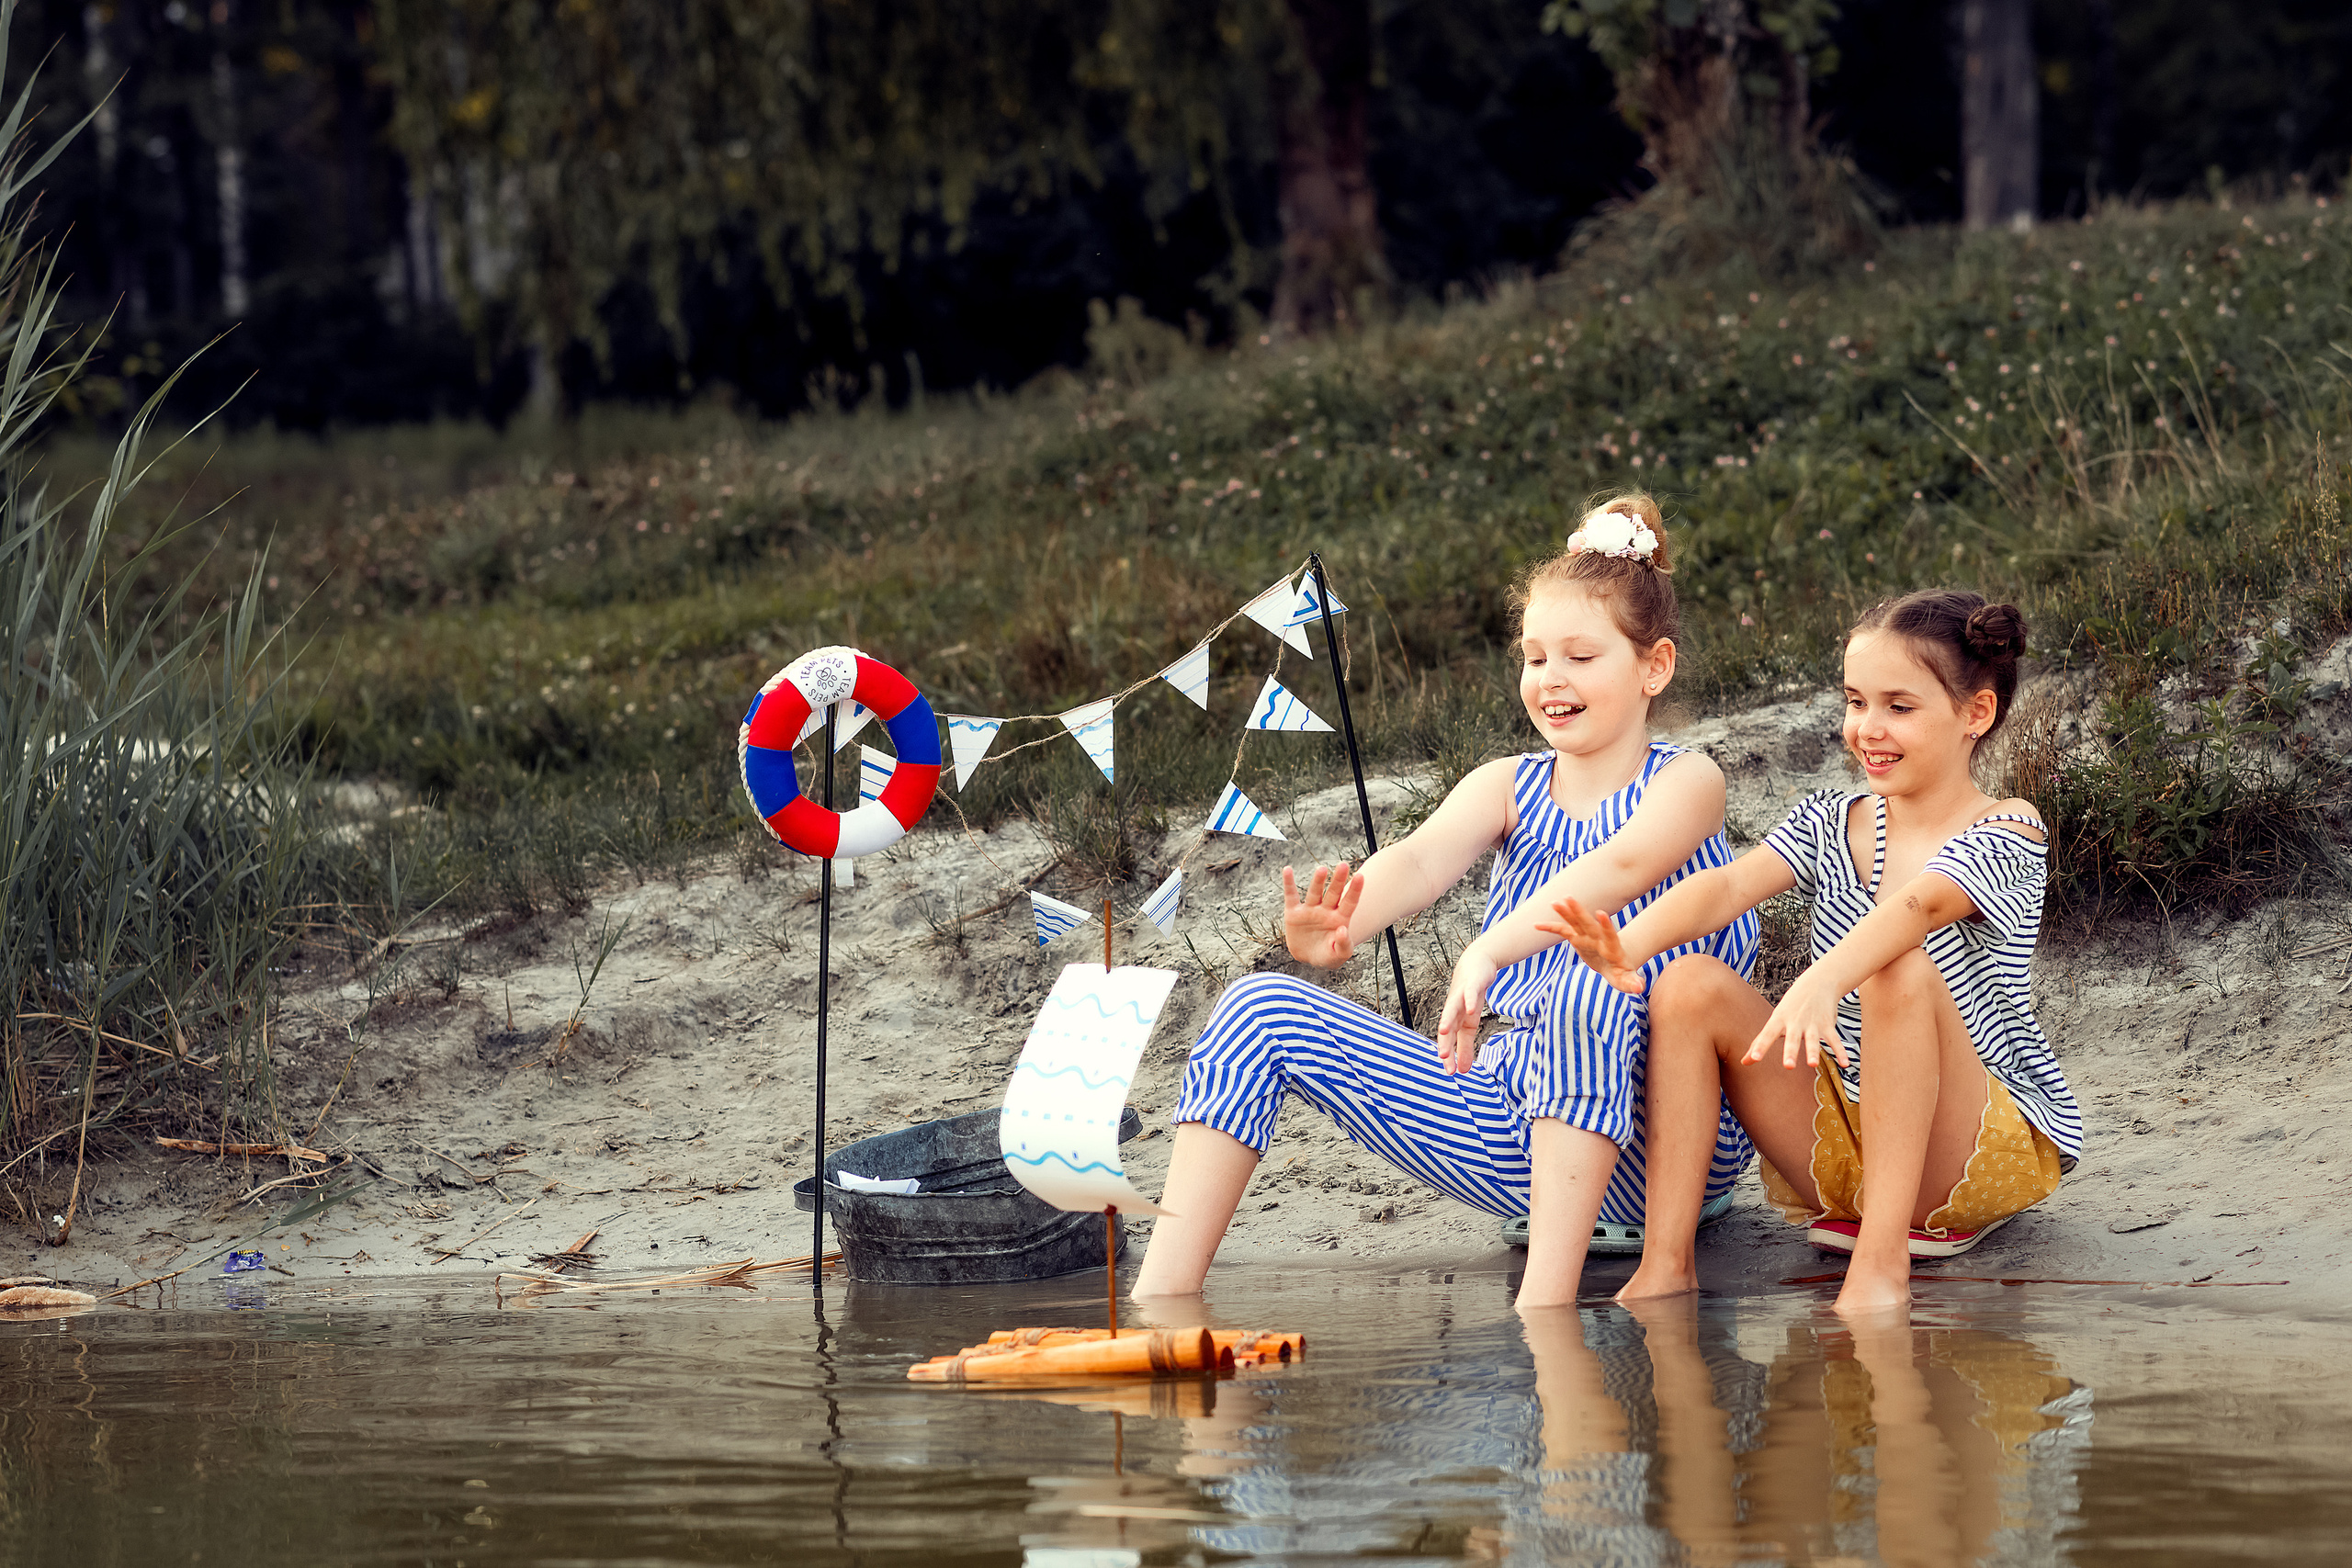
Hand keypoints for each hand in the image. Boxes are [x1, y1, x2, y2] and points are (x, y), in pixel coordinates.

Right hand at [1282, 862, 1361, 968]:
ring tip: (1322, 869)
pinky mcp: (1294, 913)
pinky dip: (1288, 883)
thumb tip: (1342, 929)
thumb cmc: (1329, 956)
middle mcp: (1326, 910)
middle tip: (1343, 865)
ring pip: (1315, 892)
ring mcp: (1310, 910)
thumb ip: (1343, 944)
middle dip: (1338, 880)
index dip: (1355, 890)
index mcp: (1340, 918)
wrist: (1309, 958)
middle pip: (1333, 893)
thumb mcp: (1339, 955)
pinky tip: (1287, 870)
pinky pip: (1291, 895)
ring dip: (1318, 881)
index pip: (1349, 902)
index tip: (1361, 876)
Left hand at [1435, 944, 1500, 1073]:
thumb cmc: (1470, 996)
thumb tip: (1464, 1070)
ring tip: (1444, 1031)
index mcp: (1455, 1021)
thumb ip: (1465, 1047)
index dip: (1450, 1056)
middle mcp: (1455, 1010)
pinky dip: (1470, 1000)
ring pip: (1452, 1009)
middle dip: (1444, 1042)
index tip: (1450, 1072)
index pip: (1449, 1041)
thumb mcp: (1470, 1024)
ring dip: (1448, 1020)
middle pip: (1448, 1027)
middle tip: (1442, 1057)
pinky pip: (1471, 993)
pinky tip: (1472, 1008)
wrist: (1476, 965)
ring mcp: (1461, 996)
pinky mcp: (1472, 984)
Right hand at [1536, 896, 1643, 995]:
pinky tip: (1536, 925)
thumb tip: (1639, 987)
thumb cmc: (1624, 973)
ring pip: (1576, 922)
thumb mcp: (1628, 980)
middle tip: (1569, 898)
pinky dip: (1551, 927)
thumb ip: (1633, 982)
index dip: (1606, 924)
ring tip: (1554, 902)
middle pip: (1588, 923)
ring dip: (1566, 912)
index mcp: (1612, 947)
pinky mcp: (1578, 939)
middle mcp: (1599, 938)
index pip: (1610, 934)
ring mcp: (1587, 937)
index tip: (1601, 913)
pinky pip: (1563, 931)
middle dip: (1579, 912)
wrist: (1617, 961)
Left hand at [1743, 968, 1851, 1070]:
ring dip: (1813, 1052)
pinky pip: (1835, 1040)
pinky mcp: (1827, 1024)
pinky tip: (1845, 1064)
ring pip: (1813, 1040)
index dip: (1760, 1047)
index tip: (1753, 1059)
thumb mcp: (1775, 1021)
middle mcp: (1795, 1022)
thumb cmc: (1791, 1006)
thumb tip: (1743, 1062)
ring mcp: (1812, 1023)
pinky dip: (1841, 1052)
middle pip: (1791, 1039)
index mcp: (1779, 1020)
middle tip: (1788, 1066)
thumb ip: (1760, 1043)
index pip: (1767, 1035)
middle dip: (1790, 1051)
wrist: (1817, 982)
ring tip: (1812, 1064)